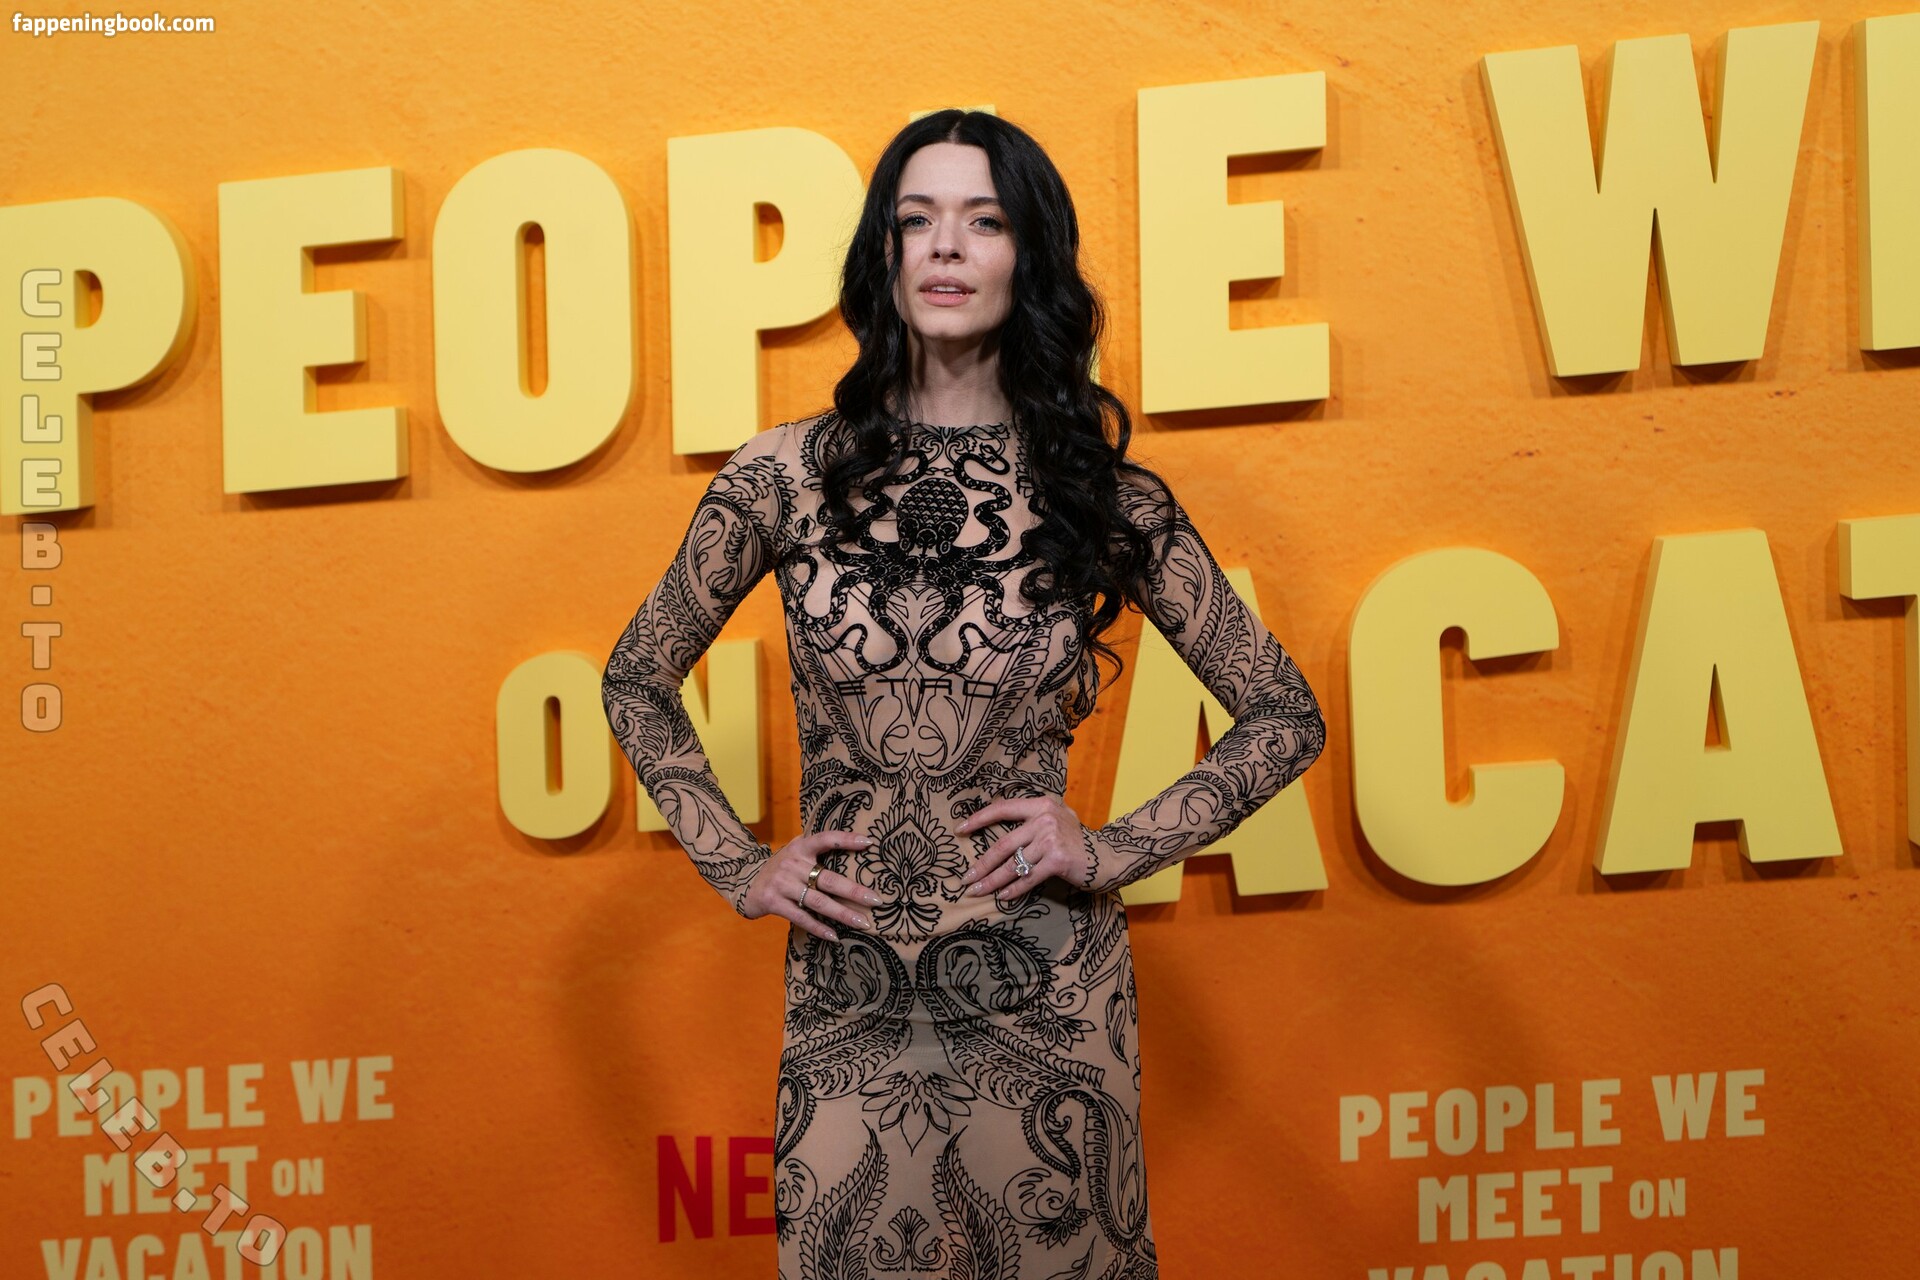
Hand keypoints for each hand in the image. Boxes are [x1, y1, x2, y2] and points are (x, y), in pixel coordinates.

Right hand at [738, 831, 883, 940]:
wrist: (743, 881)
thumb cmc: (780, 868)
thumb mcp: (794, 851)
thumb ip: (815, 847)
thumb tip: (854, 843)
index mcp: (800, 847)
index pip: (826, 839)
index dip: (846, 839)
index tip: (868, 843)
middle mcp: (792, 863)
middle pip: (829, 879)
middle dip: (854, 891)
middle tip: (876, 900)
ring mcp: (782, 884)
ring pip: (818, 901)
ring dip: (843, 914)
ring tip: (863, 923)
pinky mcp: (774, 902)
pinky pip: (801, 917)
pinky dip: (819, 928)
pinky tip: (835, 936)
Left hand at [957, 795, 1098, 902]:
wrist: (1108, 857)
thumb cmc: (1078, 841)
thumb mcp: (1058, 819)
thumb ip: (1034, 818)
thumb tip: (1000, 829)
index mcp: (1041, 805)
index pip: (1003, 809)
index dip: (979, 820)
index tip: (960, 830)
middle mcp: (1044, 818)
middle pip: (1003, 844)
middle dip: (981, 864)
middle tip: (965, 878)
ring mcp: (1051, 839)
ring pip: (1013, 864)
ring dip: (992, 881)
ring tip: (977, 891)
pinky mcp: (1057, 860)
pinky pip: (1028, 877)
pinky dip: (1014, 889)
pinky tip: (1003, 896)